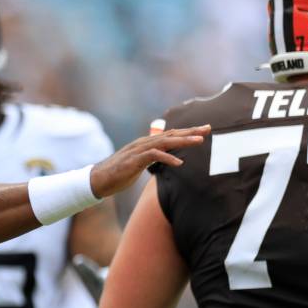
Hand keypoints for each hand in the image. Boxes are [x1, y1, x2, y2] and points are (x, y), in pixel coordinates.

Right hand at [90, 125, 210, 197]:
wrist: (98, 179)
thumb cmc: (118, 173)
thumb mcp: (138, 164)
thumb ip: (151, 158)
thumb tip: (164, 158)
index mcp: (145, 144)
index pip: (169, 135)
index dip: (187, 131)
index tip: (203, 130)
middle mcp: (143, 143)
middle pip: (170, 134)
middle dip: (190, 131)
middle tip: (208, 128)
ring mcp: (138, 150)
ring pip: (164, 142)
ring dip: (183, 141)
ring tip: (199, 141)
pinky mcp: (134, 160)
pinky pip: (153, 156)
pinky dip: (167, 157)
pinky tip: (179, 162)